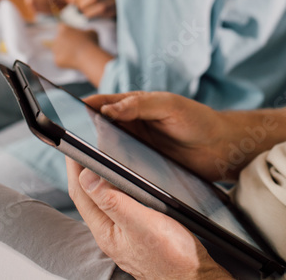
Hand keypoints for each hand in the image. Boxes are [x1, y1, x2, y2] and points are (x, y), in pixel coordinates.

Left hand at [51, 24, 99, 70]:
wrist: (88, 57)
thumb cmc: (91, 43)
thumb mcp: (92, 33)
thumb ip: (87, 32)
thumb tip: (86, 35)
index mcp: (64, 29)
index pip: (61, 28)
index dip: (67, 32)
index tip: (72, 36)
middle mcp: (57, 38)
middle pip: (58, 40)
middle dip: (65, 43)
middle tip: (75, 47)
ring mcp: (56, 50)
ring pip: (58, 50)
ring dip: (64, 52)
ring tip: (76, 55)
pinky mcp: (57, 60)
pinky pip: (61, 60)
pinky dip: (66, 62)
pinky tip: (75, 62)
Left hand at [67, 160, 233, 279]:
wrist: (194, 279)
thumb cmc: (172, 256)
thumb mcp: (141, 224)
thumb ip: (113, 201)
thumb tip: (86, 177)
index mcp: (105, 231)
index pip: (81, 194)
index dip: (74, 168)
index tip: (72, 146)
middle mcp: (110, 233)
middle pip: (88, 198)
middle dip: (82, 172)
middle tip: (82, 148)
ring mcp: (123, 235)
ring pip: (103, 202)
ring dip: (98, 180)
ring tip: (99, 160)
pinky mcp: (137, 234)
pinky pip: (118, 207)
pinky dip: (115, 190)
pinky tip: (124, 184)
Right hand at [84, 91, 285, 182]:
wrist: (223, 148)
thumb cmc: (198, 120)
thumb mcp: (170, 106)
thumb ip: (140, 104)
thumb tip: (109, 109)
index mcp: (132, 106)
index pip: (100, 104)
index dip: (80, 107)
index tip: (62, 112)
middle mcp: (129, 127)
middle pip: (96, 130)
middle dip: (80, 134)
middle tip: (65, 144)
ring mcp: (135, 149)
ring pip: (106, 153)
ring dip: (94, 158)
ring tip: (80, 165)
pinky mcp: (142, 170)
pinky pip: (121, 172)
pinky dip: (111, 176)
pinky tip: (104, 182)